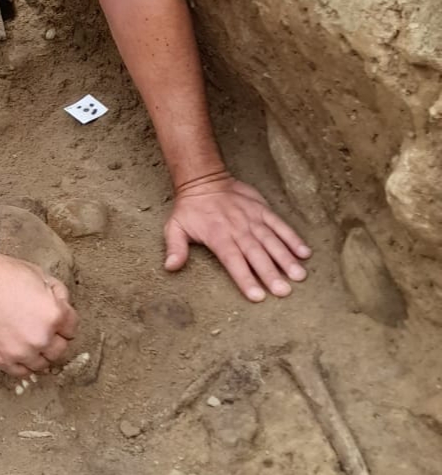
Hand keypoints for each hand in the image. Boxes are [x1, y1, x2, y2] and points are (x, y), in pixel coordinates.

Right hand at [0, 247, 77, 376]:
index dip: (64, 318)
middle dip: (55, 337)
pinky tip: (20, 352)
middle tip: (43, 327)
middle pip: (60, 349)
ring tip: (31, 340)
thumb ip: (55, 293)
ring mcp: (20, 352)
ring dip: (41, 353)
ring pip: (43, 364)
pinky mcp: (1, 360)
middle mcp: (40, 337)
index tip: (56, 315)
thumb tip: (62, 305)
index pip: (72, 327)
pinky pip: (22, 372)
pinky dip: (24, 364)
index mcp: (53, 314)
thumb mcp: (36, 273)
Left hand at [164, 171, 310, 300]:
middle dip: (271, 273)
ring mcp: (253, 218)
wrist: (204, 179)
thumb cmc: (190, 208)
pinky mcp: (262, 210)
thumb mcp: (175, 226)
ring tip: (299, 275)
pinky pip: (280, 224)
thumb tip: (170, 267)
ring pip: (272, 240)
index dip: (245, 278)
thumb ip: (175, 247)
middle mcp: (238, 228)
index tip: (257, 296)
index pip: (233, 261)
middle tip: (284, 291)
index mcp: (218, 236)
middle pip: (256, 254)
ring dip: (286, 258)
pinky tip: (305, 253)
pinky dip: (292, 237)